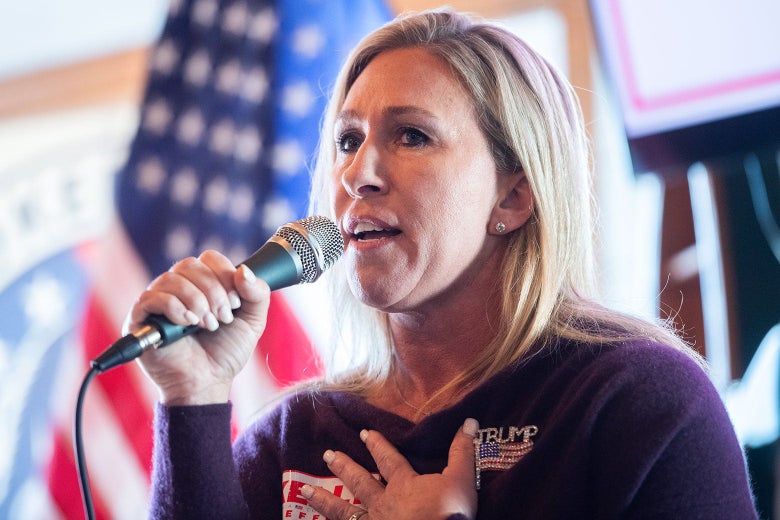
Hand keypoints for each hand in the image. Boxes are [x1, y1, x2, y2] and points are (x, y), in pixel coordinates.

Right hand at [126, 250, 270, 404]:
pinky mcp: (139, 318)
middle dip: (213, 292)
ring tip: (207, 325)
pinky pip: (151, 297)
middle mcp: (177, 288)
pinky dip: (174, 307)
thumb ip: (258, 294)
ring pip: (172, 278)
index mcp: (202, 284)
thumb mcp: (253, 322)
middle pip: (190, 265)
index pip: (210, 258)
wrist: (208, 383)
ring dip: (196, 301)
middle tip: (223, 318)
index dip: (225, 275)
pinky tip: (188, 324)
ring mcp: (157, 302)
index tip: (236, 304)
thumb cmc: (226, 352)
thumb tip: (245, 271)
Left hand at [302, 418, 478, 519]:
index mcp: (404, 484)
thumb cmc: (449, 513)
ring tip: (304, 491)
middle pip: (359, 481)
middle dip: (344, 466)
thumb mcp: (461, 479)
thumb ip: (463, 451)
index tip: (365, 433)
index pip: (388, 460)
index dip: (378, 445)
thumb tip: (470, 421)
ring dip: (323, 500)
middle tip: (327, 454)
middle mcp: (383, 503)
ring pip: (342, 511)